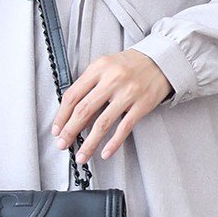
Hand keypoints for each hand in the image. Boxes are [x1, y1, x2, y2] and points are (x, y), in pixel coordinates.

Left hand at [52, 48, 174, 162]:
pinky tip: (105, 153)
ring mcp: (128, 93)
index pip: (73, 95)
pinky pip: (124, 127)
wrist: (160, 61)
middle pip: (84, 110)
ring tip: (82, 155)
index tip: (57, 130)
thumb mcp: (105, 66)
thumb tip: (73, 115)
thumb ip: (89, 86)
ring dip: (89, 143)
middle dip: (70, 131)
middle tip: (63, 144)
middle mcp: (112, 80)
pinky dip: (114, 143)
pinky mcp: (142, 105)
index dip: (62, 116)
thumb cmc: (129, 65)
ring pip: (103, 123)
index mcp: (98, 68)